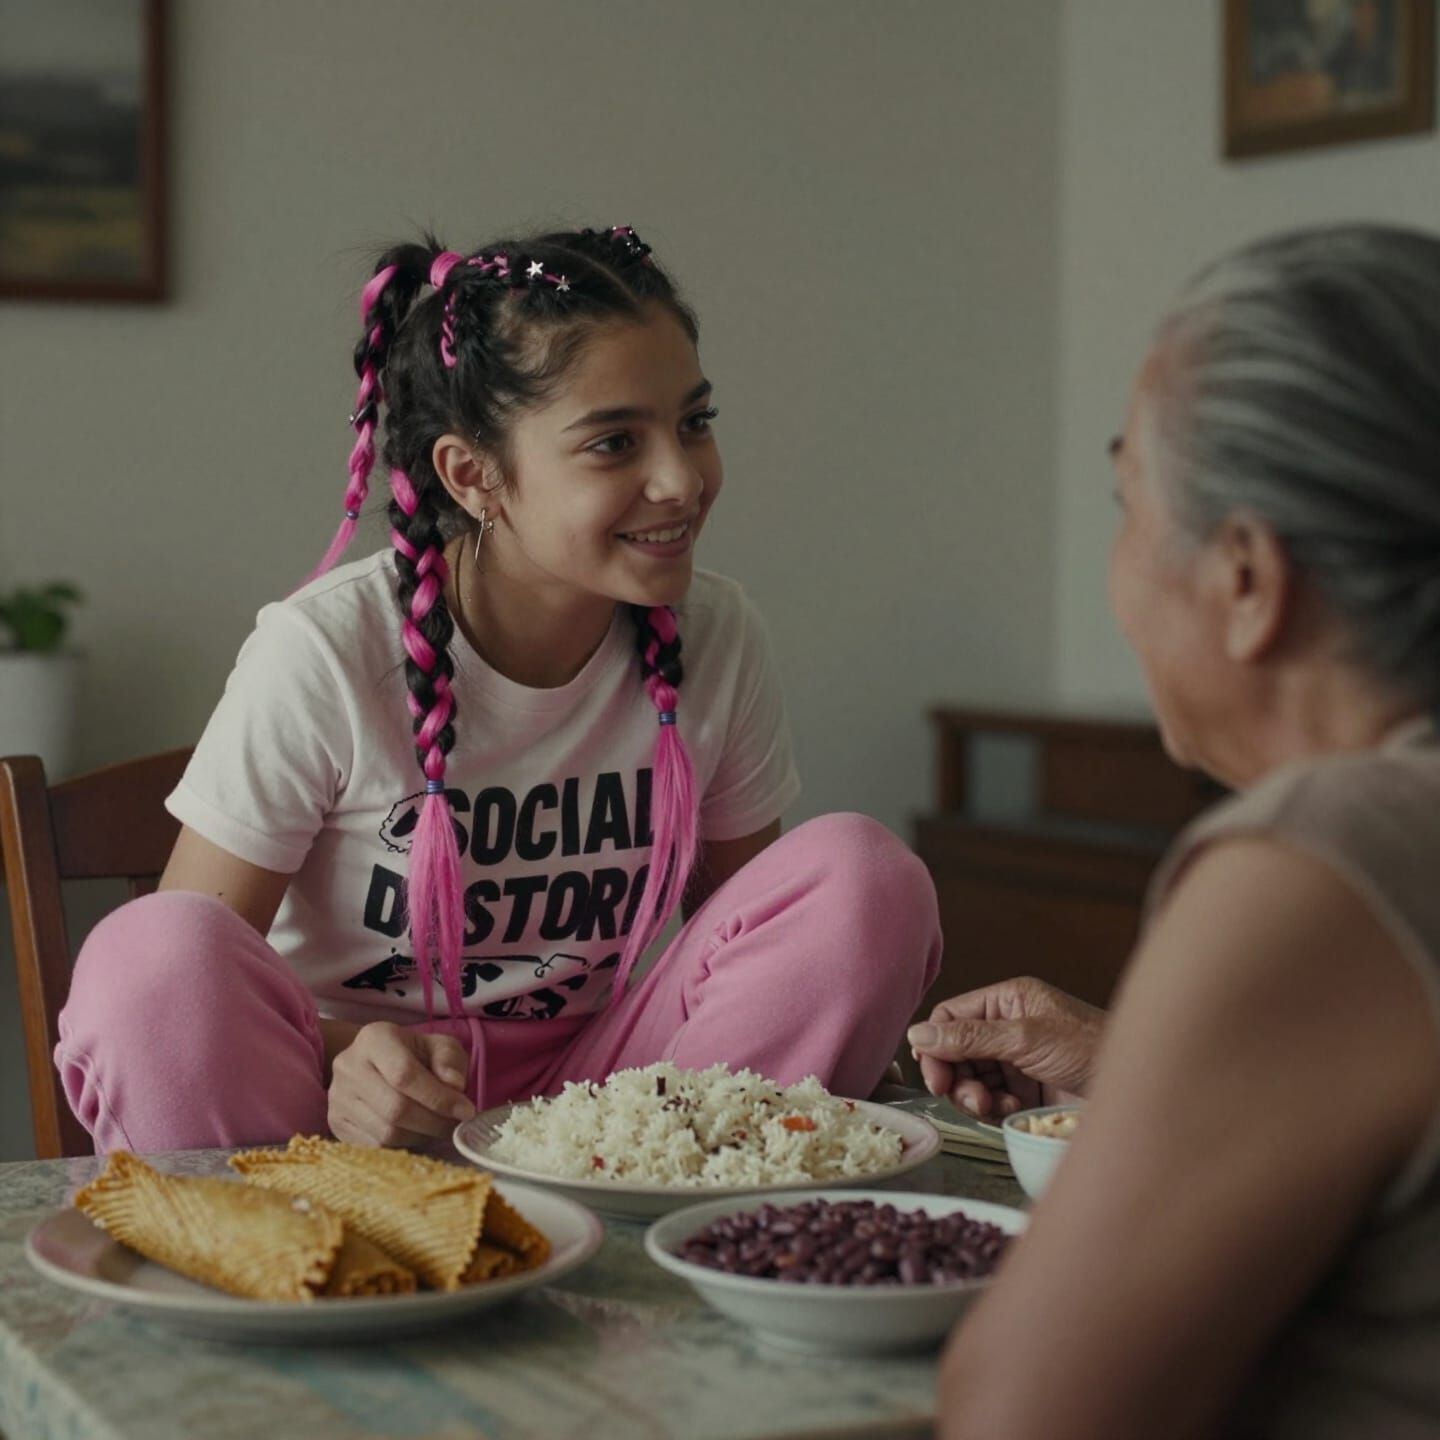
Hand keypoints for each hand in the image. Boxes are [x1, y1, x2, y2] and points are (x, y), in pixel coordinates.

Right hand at [327, 1022, 475, 1146]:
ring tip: (438, 1127)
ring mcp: (338, 1097)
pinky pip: (374, 1146)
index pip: (405, 1074)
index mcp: (374, 1038)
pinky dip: (403, 1145)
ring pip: (385, 1132)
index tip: (466, 1111)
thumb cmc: (415, 1053)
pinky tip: (417, 1132)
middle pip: (395, 1108)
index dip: (438, 1097)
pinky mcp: (335, 1123)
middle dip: (433, 1122)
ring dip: (421, 1136)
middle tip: (455, 1125)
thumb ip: (450, 1061)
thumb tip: (454, 1085)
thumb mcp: (439, 1046)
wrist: (377, 1063)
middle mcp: (348, 1066)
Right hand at [906, 977, 1104, 1118]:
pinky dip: (993, 1109)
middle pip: (956, 1051)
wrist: (1139, 1087)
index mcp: (1008, 1001)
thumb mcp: (1026, 1038)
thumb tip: (919, 1034)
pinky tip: (1010, 1111)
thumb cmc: (1093, 1048)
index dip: (936, 1045)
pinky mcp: (1027, 1090)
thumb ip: (971, 1037)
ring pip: (971, 1078)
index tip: (934, 1074)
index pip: (952, 1018)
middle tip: (968, 1099)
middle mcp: (1009, 1027)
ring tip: (991, 1107)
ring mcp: (1018, 1060)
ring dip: (974, 1096)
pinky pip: (991, 1100)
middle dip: (956, 1076)